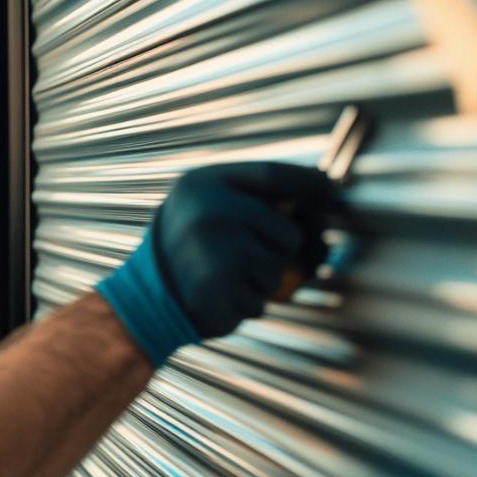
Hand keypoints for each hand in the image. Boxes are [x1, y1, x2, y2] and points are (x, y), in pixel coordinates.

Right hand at [97, 162, 335, 365]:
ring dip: (262, 281)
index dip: (310, 184)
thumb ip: (256, 200)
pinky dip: (248, 303)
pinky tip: (220, 295)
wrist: (144, 297)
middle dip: (279, 252)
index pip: (274, 174)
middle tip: (246, 258)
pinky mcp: (220, 282)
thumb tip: (323, 203)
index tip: (331, 194)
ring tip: (225, 277)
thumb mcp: (210, 208)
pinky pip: (263, 296)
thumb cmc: (187, 252)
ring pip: (279, 267)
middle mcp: (211, 208)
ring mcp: (216, 245)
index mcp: (205, 183)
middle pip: (289, 231)